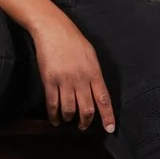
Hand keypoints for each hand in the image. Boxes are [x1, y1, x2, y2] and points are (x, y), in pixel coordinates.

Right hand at [32, 18, 115, 132]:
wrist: (52, 29)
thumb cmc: (73, 40)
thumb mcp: (91, 55)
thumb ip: (94, 74)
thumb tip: (96, 91)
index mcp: (94, 72)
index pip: (104, 99)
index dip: (108, 116)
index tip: (110, 129)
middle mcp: (81, 79)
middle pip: (87, 109)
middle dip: (85, 122)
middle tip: (83, 126)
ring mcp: (64, 80)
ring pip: (69, 109)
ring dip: (69, 119)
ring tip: (68, 120)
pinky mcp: (49, 80)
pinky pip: (52, 103)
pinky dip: (54, 115)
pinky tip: (55, 120)